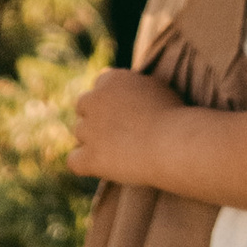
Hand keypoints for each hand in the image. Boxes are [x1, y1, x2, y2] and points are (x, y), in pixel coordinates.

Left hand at [67, 64, 177, 181]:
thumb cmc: (173, 115)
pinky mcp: (89, 157)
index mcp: (111, 79)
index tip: (123, 114)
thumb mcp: (156, 87)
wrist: (172, 142)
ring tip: (119, 152)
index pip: (100, 86)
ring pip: (80, 133)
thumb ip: (135, 86)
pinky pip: (74, 161)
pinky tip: (99, 167)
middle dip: (96, 118)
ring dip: (93, 141)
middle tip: (118, 133)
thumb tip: (128, 91)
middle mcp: (94, 100)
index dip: (110, 101)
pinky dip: (83, 164)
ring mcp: (88, 129)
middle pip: (83, 107)